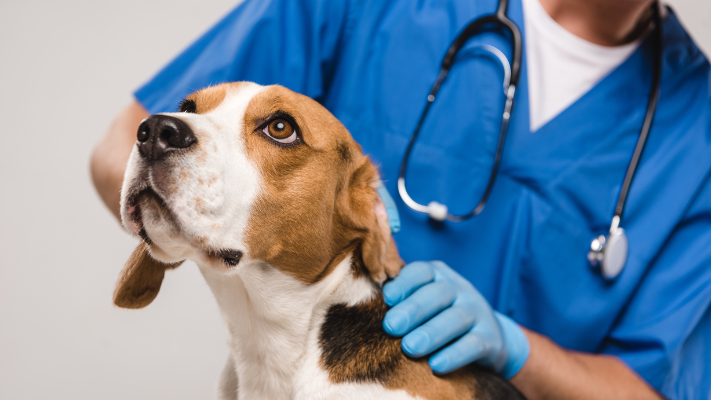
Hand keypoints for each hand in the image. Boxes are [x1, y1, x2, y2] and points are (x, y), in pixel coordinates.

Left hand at [382, 261, 528, 377]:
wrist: (489, 337)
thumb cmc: (440, 316)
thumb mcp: (425, 300)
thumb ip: (401, 298)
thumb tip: (364, 303)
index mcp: (439, 275)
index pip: (421, 272)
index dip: (404, 283)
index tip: (386, 298)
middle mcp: (460, 288)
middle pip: (438, 293)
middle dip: (413, 309)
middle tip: (390, 327)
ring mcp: (478, 311)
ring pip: (456, 318)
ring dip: (432, 333)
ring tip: (409, 347)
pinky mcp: (491, 337)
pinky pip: (474, 344)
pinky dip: (455, 354)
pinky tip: (436, 365)